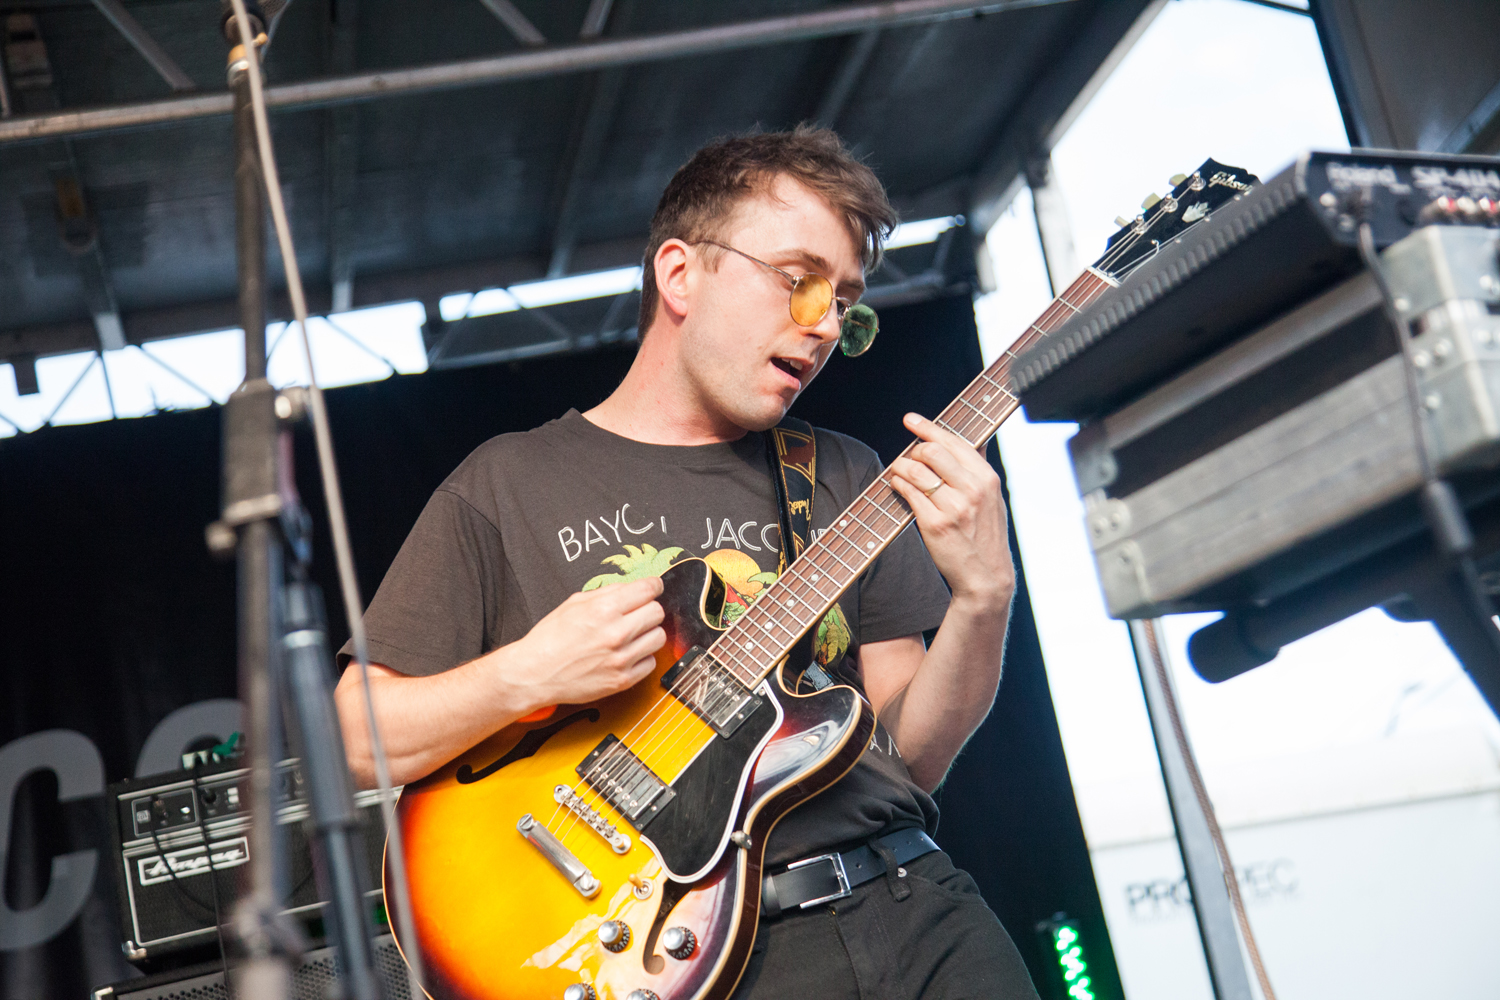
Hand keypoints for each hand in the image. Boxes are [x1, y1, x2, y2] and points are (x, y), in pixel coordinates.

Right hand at [497, 577, 666, 711]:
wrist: (535, 673)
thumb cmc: (550, 638)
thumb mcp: (574, 603)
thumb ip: (607, 592)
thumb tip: (631, 587)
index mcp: (604, 609)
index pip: (649, 589)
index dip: (653, 586)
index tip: (653, 588)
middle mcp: (616, 633)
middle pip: (658, 612)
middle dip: (649, 609)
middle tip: (637, 614)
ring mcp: (621, 658)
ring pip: (659, 637)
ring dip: (648, 634)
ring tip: (632, 636)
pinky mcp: (622, 680)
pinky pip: (650, 663)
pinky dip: (642, 658)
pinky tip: (626, 655)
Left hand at [886, 413, 1013, 608]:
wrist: (985, 575)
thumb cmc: (985, 535)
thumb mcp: (993, 498)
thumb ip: (980, 469)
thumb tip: (975, 440)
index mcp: (987, 478)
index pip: (953, 441)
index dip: (928, 427)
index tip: (911, 419)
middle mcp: (972, 490)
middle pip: (931, 451)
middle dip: (913, 450)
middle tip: (908, 458)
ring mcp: (953, 507)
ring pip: (915, 471)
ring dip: (900, 466)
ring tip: (898, 471)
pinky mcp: (934, 524)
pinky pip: (908, 494)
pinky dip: (897, 485)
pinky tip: (897, 486)